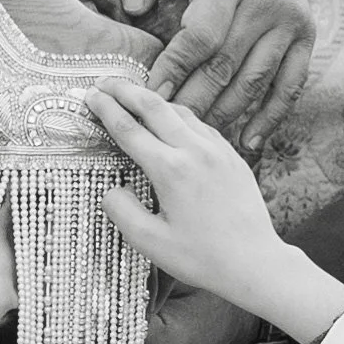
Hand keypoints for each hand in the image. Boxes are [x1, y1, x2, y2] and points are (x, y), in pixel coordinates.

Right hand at [86, 77, 343, 343]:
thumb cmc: (202, 258)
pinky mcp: (232, 156)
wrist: (254, 262)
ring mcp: (217, 150)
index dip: (105, 109)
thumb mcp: (150, 243)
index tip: (89, 96)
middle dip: (126, 90)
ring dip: (153, 98)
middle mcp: (194, 151)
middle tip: (105, 81)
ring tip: (134, 95)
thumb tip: (111, 189)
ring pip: (180, 111)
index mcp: (170, 170)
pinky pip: (202, 125)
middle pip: (154, 106)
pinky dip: (179, 115)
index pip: (129, 129)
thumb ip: (122, 211)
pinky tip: (172, 121)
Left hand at [121, 0, 314, 144]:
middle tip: (162, 132)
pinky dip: (271, 116)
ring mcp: (291, 21)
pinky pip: (291, 84)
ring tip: (193, 141)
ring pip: (255, 82)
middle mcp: (267, 2)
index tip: (149, 97)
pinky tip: (248, 143)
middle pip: (227, 67)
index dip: (175, 70)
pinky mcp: (305, 33)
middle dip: (193, 103)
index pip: (201, 37)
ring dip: (225, 116)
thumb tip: (133, 7)